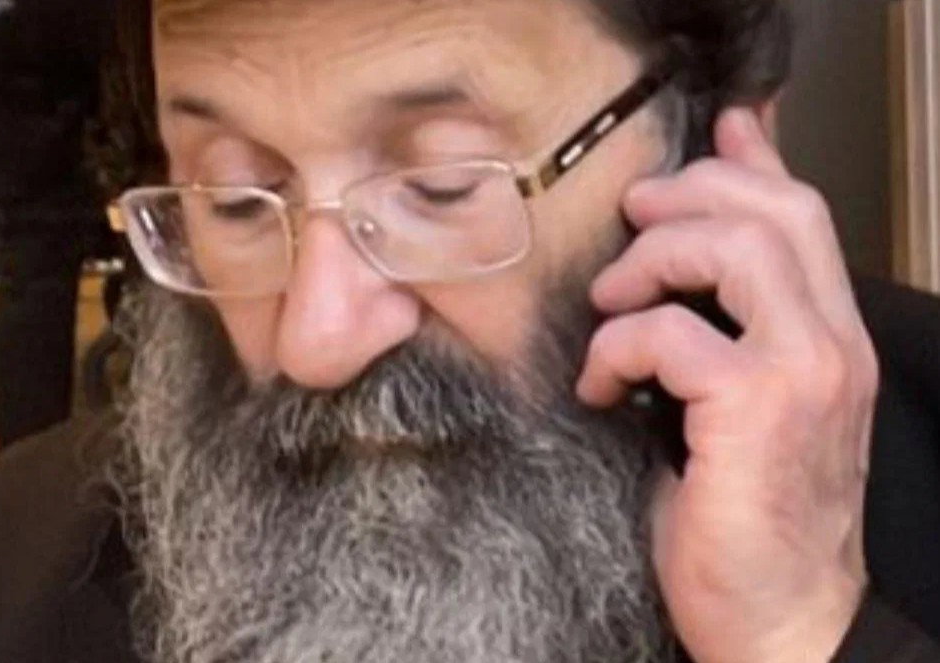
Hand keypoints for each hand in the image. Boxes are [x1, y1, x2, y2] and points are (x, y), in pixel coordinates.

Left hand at [578, 108, 878, 662]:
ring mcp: (803, 372)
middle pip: (771, 210)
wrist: (779, 616)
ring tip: (610, 307)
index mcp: (830, 336)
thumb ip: (723, 325)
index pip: (801, 212)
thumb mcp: (739, 405)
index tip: (710, 134)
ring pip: (733, 250)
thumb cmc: (748, 514)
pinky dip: (619, 347)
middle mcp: (832, 343)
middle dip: (685, 197)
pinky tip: (601, 387)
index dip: (749, 160)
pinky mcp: (756, 410)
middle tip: (631, 226)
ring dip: (649, 264)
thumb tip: (687, 261)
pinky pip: (672, 334)